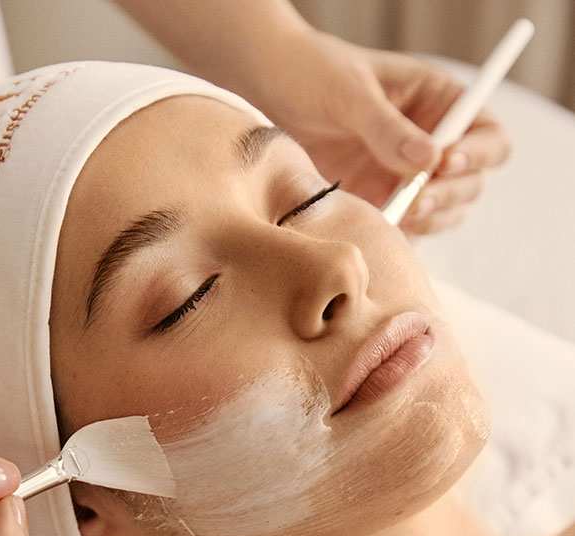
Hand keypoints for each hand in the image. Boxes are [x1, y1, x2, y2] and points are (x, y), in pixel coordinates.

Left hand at [242, 30, 510, 235]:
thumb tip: (431, 161)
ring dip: (428, 220)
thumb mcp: (349, 93)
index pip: (487, 136)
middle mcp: (429, 145)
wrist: (269, 93)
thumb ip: (386, 127)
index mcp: (438, 105)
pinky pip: (403, 231)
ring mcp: (404, 179)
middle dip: (449, 195)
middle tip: (413, 200)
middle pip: (471, 183)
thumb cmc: (314, 75)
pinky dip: (398, 239)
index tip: (443, 164)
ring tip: (395, 216)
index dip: (476, 155)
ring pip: (444, 213)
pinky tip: (379, 236)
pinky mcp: (377, 204)